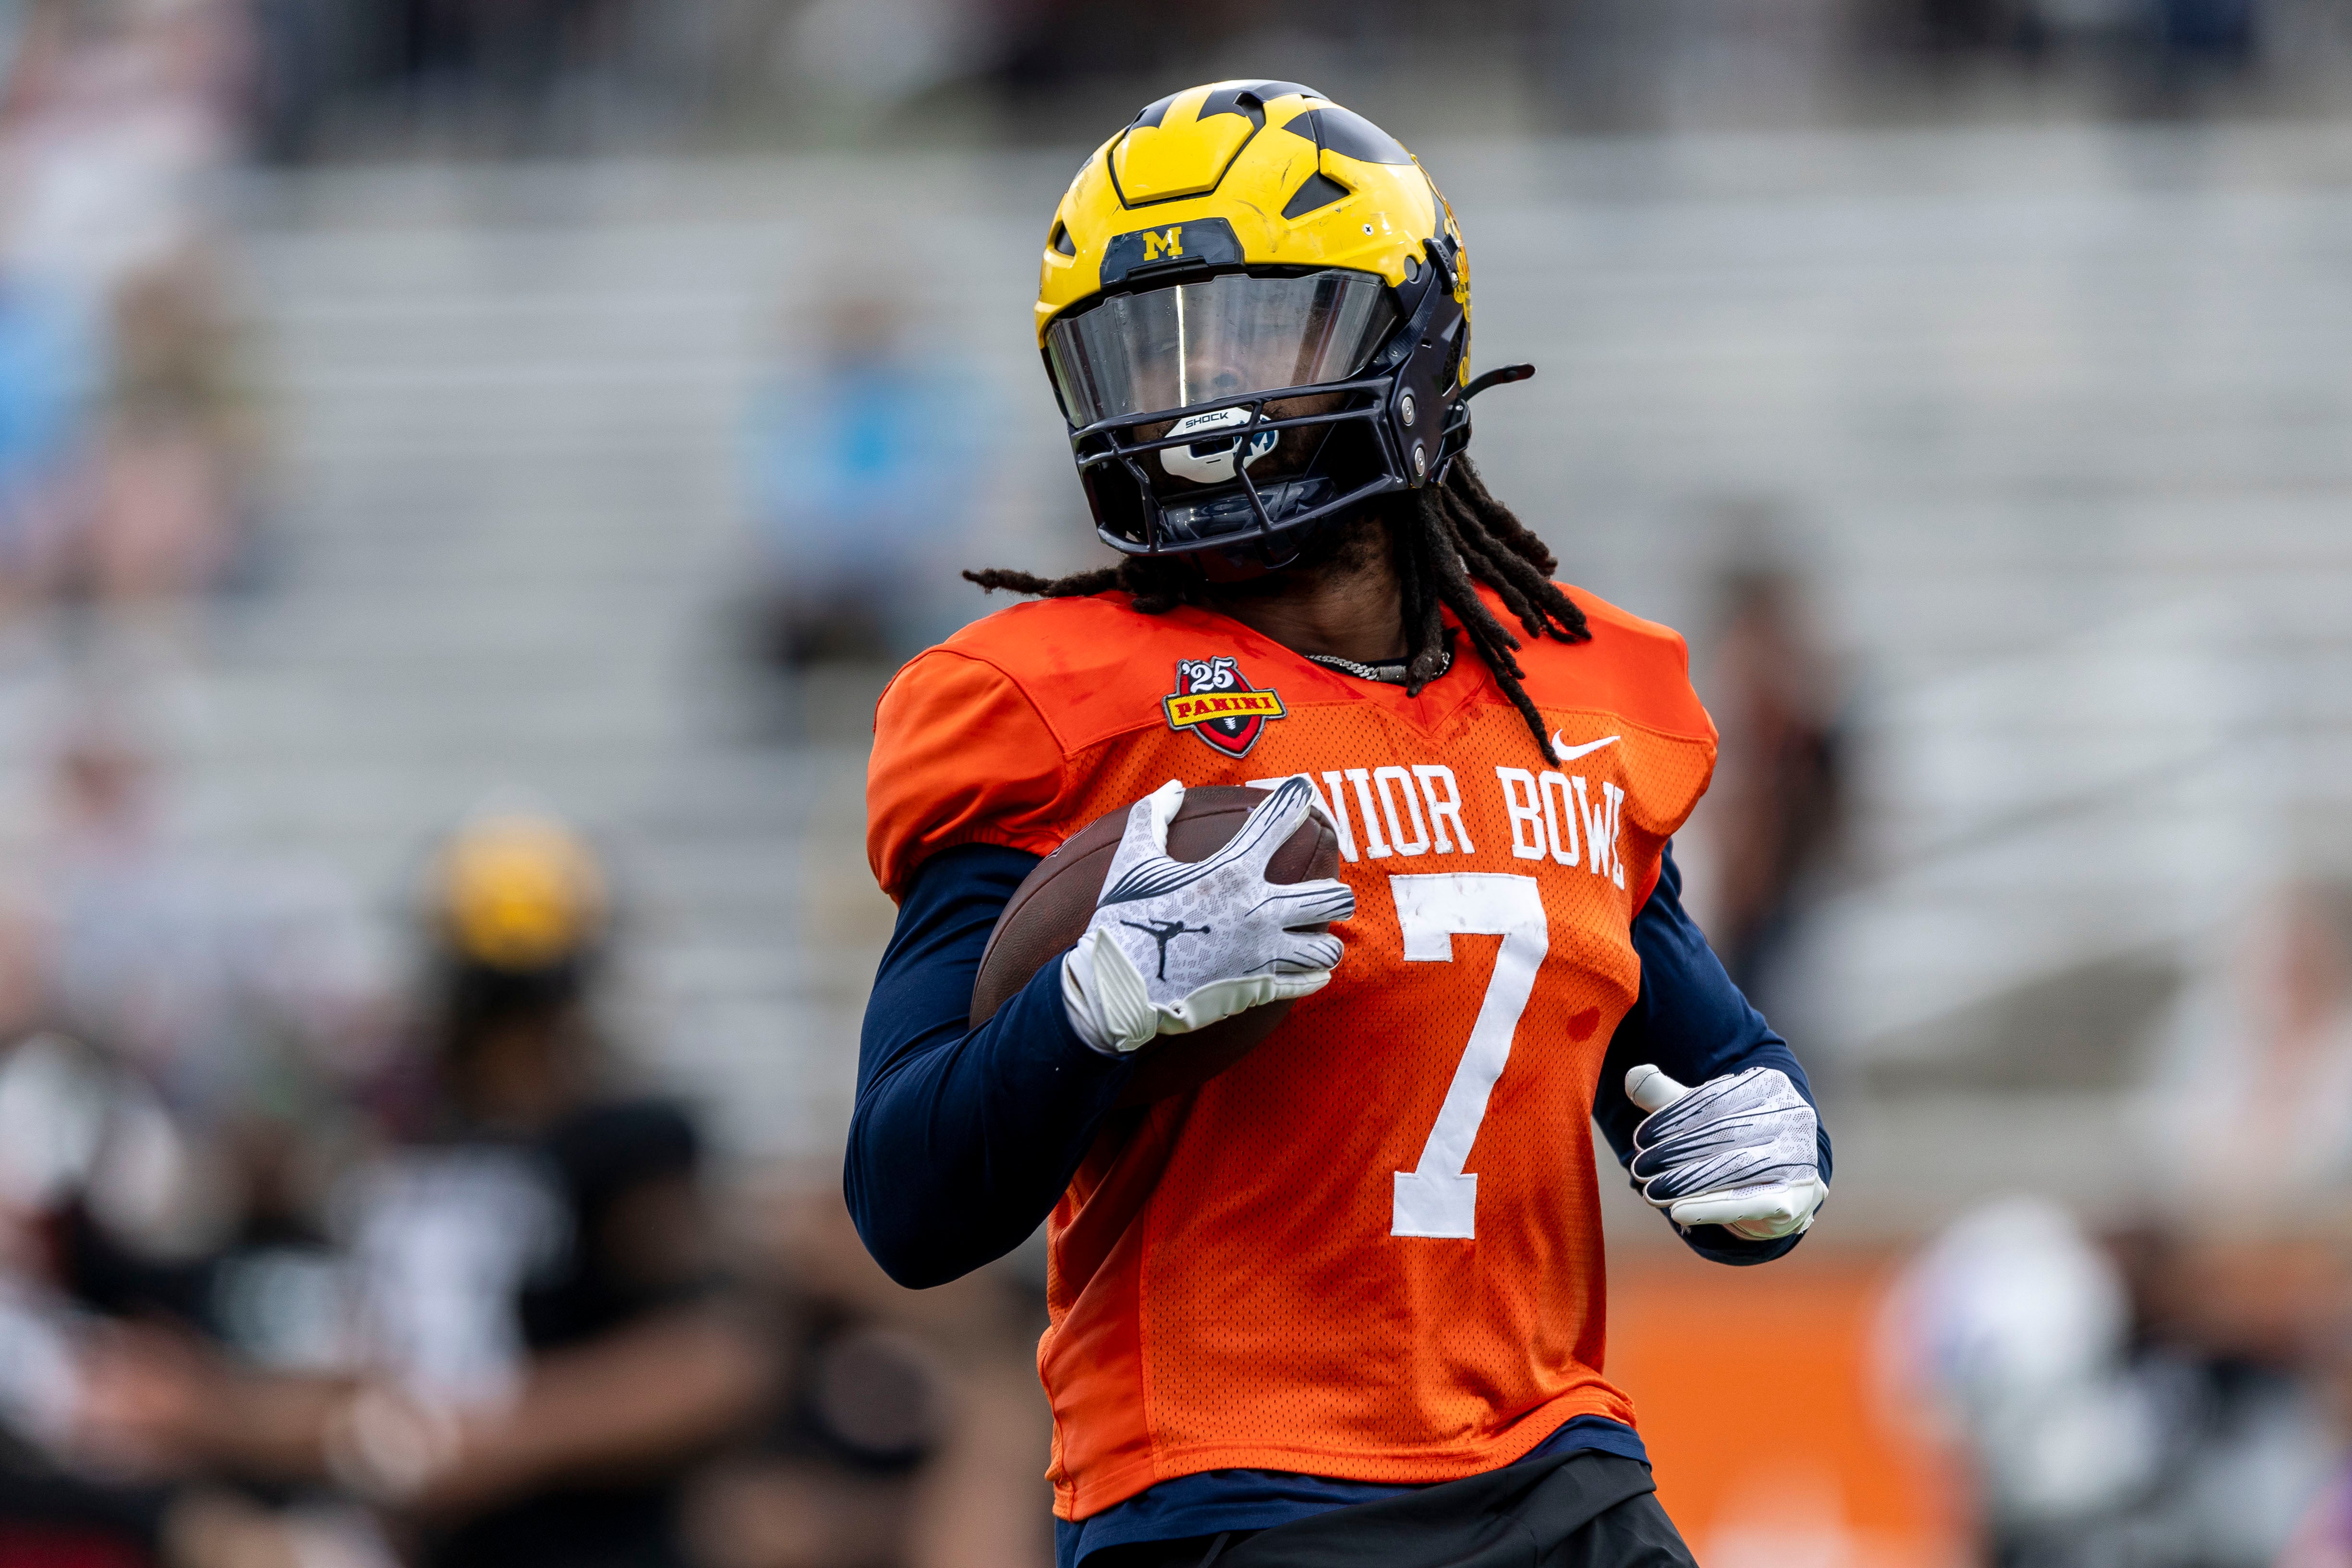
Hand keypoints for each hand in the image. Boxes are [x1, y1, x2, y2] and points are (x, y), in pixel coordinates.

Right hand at [1061, 778, 1354, 1054]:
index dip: (1296, 799)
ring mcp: (1262, 953)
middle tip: (1327, 894)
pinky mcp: (1258, 988)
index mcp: (1230, 872)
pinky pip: (1308, 982)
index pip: (1278, 822)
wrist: (1116, 990)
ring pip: (1328, 947)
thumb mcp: (1133, 861)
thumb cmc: (1123, 921)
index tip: (1305, 790)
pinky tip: (1309, 969)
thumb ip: (1152, 817)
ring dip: (1326, 940)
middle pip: (1331, 897)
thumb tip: (1171, 788)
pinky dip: (1313, 975)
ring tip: (1316, 937)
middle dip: (1335, 893)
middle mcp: (1257, 911)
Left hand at [1625, 1064, 1825, 1241]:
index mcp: (1769, 1085)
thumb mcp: (1702, 1114)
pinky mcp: (1795, 1197)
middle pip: (1724, 1134)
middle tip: (1639, 1168)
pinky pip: (1749, 1202)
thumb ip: (1668, 1096)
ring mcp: (1799, 1158)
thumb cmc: (1734, 1140)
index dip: (1674, 1119)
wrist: (1783, 1185)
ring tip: (1650, 1191)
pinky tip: (1679, 1212)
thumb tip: (1634, 1074)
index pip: (1714, 1100)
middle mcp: (1792, 1117)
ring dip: (1687, 1182)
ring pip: (1734, 1168)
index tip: (1641, 1137)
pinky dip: (1712, 1207)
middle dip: (1676, 1153)